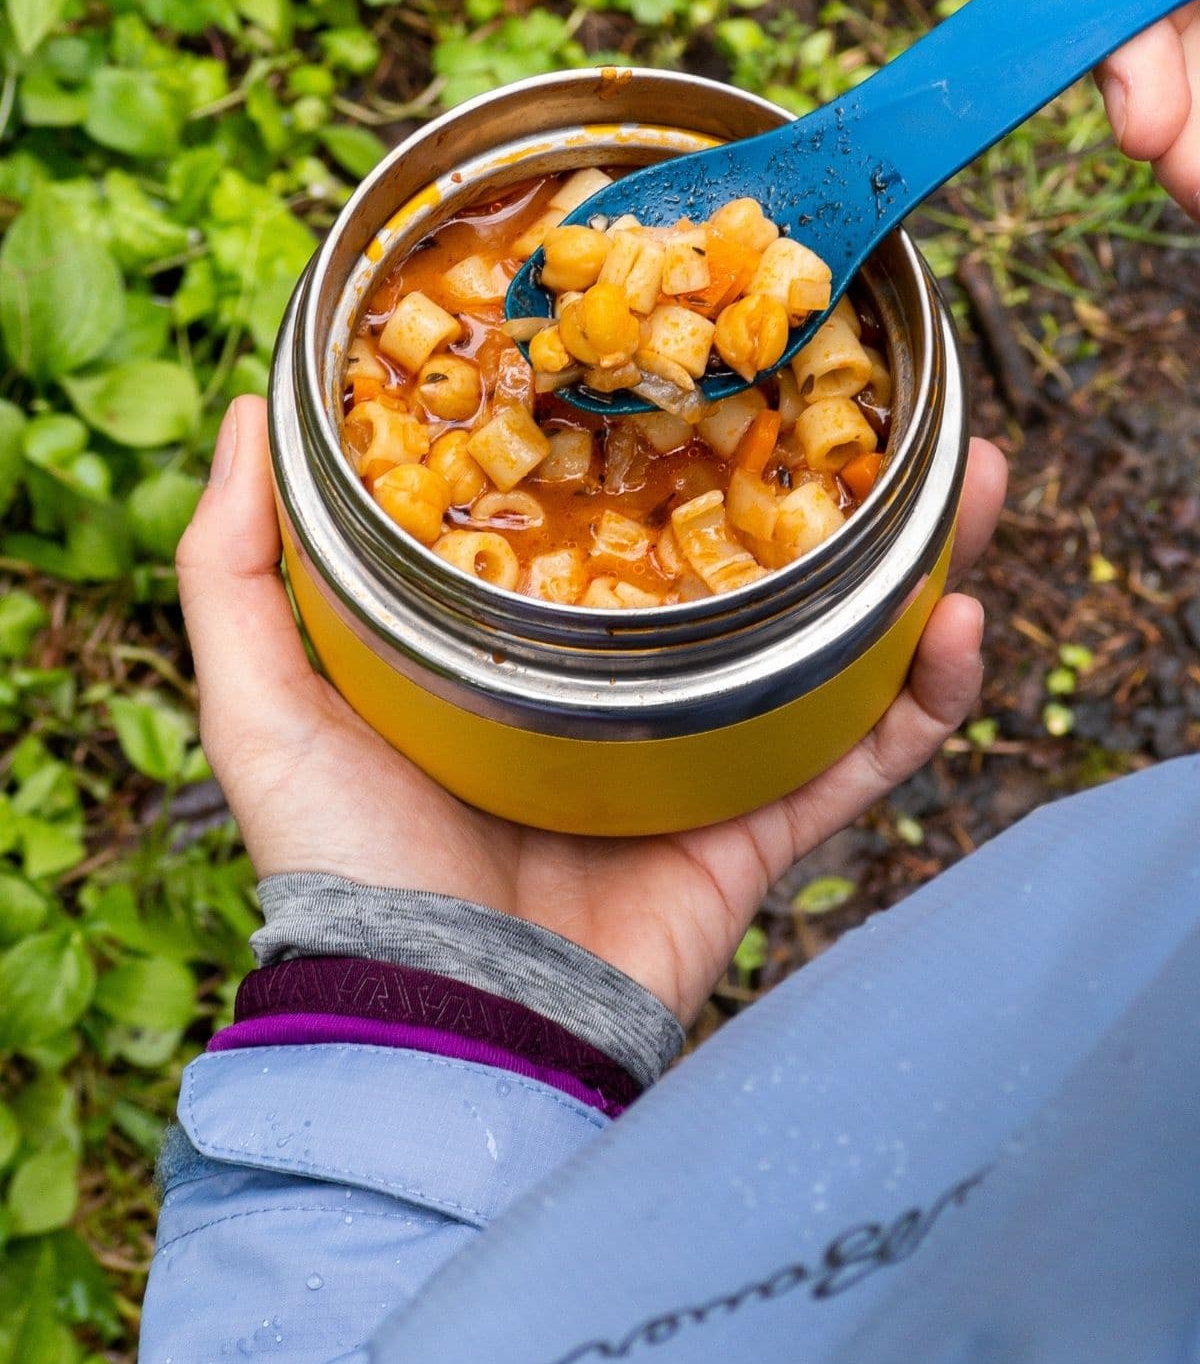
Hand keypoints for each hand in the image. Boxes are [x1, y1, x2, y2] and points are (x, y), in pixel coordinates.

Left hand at [177, 396, 1005, 1025]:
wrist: (438, 1022)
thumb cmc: (343, 863)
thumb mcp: (260, 702)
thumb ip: (236, 566)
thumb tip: (250, 409)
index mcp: (521, 645)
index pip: (603, 509)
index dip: (655, 429)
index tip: (695, 341)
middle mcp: (619, 689)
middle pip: (736, 558)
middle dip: (813, 476)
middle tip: (870, 390)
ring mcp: (699, 757)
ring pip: (825, 639)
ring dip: (906, 559)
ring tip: (963, 474)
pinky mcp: (757, 831)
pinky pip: (863, 755)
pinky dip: (925, 693)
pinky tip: (960, 616)